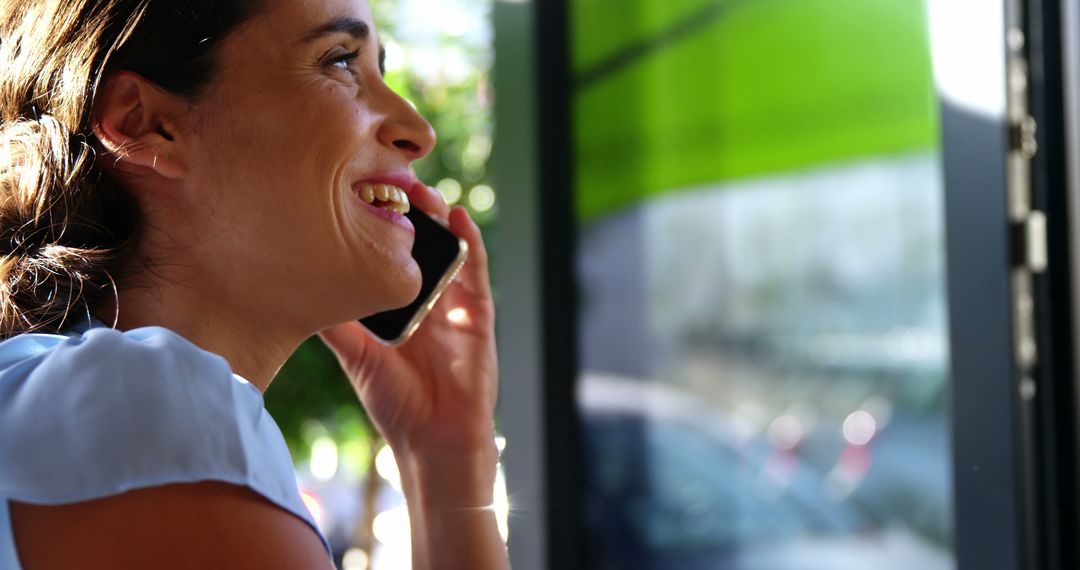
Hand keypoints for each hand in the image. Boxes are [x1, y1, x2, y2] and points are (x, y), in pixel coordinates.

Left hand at [319, 183, 497, 455]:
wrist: (433, 438)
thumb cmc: (394, 400)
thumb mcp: (355, 354)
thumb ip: (335, 322)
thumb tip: (293, 285)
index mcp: (394, 303)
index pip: (386, 252)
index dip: (376, 222)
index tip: (356, 190)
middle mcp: (423, 296)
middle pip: (416, 241)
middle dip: (406, 209)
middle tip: (388, 179)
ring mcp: (452, 301)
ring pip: (446, 247)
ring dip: (437, 217)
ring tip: (421, 191)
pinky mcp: (478, 313)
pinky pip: (477, 271)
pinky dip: (470, 243)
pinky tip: (459, 218)